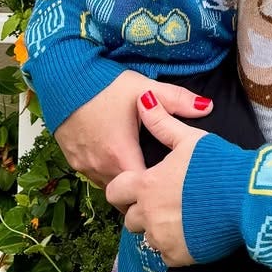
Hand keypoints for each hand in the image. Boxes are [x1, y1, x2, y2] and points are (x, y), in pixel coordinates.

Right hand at [53, 70, 212, 189]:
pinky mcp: (72, 160)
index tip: (172, 187)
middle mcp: (100, 167)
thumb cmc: (104, 83)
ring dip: (123, 183)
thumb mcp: (144, 88)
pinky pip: (93, 176)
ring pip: (108, 187)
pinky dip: (106, 173)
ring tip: (140, 171)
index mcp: (121, 154)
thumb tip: (209, 107)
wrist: (62, 76)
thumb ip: (177, 101)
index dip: (158, 192)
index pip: (143, 191)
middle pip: (124, 194)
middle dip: (141, 192)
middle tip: (160, 183)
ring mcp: (83, 165)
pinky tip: (117, 159)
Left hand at [104, 92, 207, 264]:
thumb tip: (144, 101)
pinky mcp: (178, 256)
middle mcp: (147, 215)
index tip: (140, 187)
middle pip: (130, 218)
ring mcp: (162, 238)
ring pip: (147, 238)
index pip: (115, 192)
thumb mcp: (190, 139)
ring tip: (181, 216)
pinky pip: (166, 254)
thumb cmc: (217, 165)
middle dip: (142, 211)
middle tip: (165, 202)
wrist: (247, 199)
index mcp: (146, 186)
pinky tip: (192, 231)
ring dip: (158, 229)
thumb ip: (162, 123)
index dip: (124, 189)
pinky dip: (175, 246)